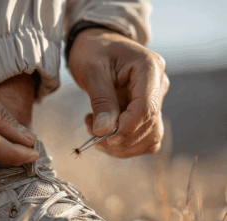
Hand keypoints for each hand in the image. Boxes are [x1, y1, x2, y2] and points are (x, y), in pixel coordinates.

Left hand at [68, 28, 168, 157]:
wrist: (97, 46)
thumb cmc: (93, 52)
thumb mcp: (92, 72)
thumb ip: (101, 101)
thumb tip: (103, 131)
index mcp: (149, 68)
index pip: (146, 108)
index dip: (125, 127)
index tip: (101, 133)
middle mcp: (159, 85)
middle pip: (149, 125)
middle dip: (120, 138)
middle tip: (92, 131)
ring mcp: (156, 99)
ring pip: (150, 137)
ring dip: (122, 144)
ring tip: (96, 129)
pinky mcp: (148, 111)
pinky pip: (144, 138)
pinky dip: (125, 144)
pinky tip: (105, 132)